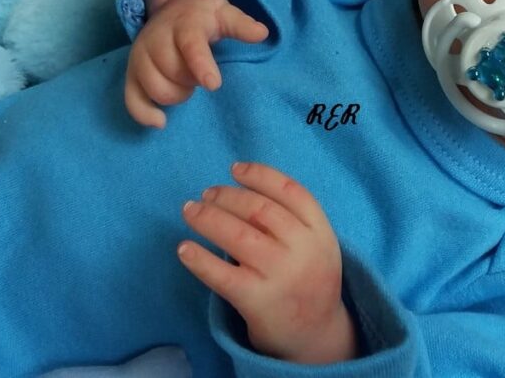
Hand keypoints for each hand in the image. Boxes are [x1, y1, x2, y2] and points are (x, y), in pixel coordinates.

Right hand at [125, 0, 268, 126]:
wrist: (174, 7)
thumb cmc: (204, 16)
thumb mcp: (224, 12)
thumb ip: (241, 25)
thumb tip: (261, 33)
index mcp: (184, 24)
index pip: (190, 45)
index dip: (201, 66)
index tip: (214, 85)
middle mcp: (156, 38)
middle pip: (173, 72)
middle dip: (192, 81)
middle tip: (202, 74)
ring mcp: (140, 56)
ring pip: (155, 88)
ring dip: (176, 95)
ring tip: (187, 85)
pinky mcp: (131, 72)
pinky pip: (131, 99)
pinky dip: (144, 113)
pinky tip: (161, 121)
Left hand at [178, 162, 357, 364]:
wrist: (316, 335)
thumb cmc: (308, 279)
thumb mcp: (316, 245)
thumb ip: (292, 219)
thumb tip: (239, 187)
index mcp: (320, 232)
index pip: (290, 191)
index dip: (260, 175)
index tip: (234, 169)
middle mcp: (303, 251)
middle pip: (259, 209)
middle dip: (227, 196)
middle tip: (206, 194)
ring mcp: (281, 276)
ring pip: (237, 235)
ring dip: (208, 217)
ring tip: (190, 211)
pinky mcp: (258, 301)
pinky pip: (221, 275)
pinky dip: (199, 258)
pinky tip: (184, 248)